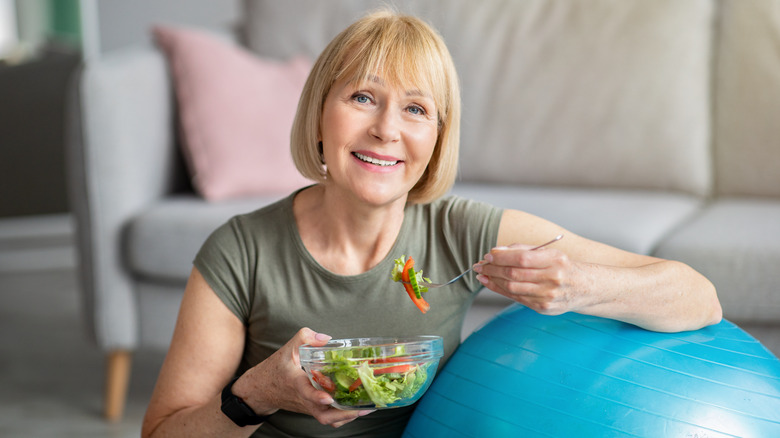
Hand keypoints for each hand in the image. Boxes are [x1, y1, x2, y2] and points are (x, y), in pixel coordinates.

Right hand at [235, 327, 372, 427]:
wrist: (262, 389)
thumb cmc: (276, 368)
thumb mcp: (287, 349)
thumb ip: (305, 338)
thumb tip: (327, 338)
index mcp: (296, 383)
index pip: (306, 393)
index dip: (316, 397)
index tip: (328, 398)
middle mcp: (303, 399)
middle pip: (322, 414)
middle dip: (343, 414)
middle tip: (362, 407)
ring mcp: (308, 407)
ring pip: (326, 419)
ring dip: (346, 417)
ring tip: (365, 408)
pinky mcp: (311, 410)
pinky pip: (327, 418)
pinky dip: (341, 417)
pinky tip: (354, 409)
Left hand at [474, 243, 580, 314]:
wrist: (584, 288)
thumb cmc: (562, 267)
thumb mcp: (549, 252)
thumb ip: (523, 249)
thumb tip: (496, 251)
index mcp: (555, 261)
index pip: (522, 258)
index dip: (502, 257)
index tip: (488, 255)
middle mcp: (553, 279)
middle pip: (514, 274)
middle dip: (492, 269)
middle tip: (480, 265)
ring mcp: (548, 296)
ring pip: (512, 288)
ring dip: (493, 281)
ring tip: (483, 274)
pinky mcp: (543, 308)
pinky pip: (516, 298)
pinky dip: (500, 290)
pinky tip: (492, 284)